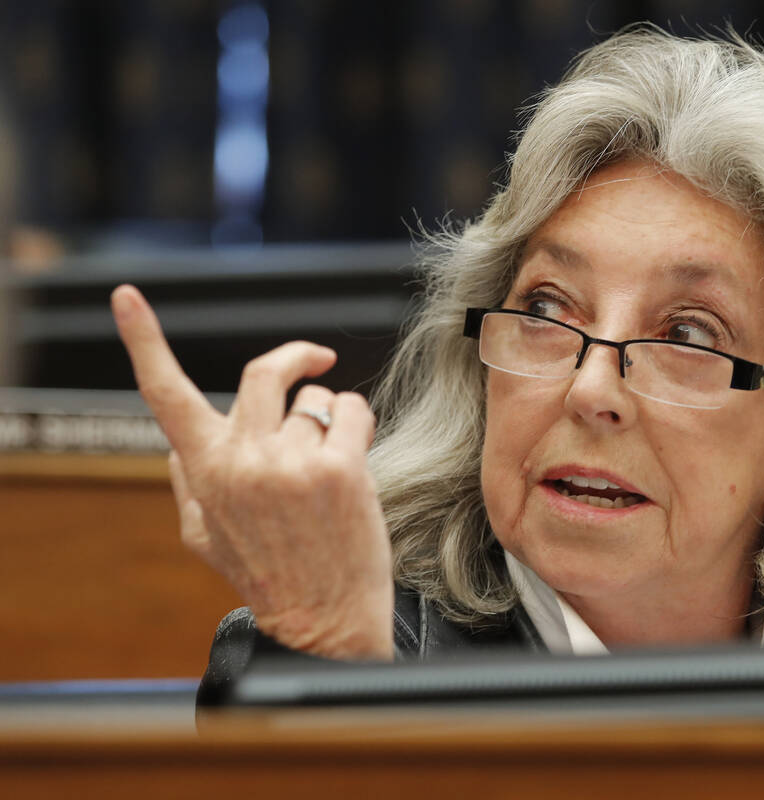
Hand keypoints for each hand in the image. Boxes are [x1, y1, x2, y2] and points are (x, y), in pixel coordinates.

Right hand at [112, 285, 394, 660]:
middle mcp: (244, 461)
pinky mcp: (342, 469)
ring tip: (326, 466)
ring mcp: (293, 464)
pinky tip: (351, 459)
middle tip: (313, 359)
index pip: (165, 395)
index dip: (144, 341)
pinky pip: (354, 410)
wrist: (324, 621)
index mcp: (204, 470)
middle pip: (264, 371)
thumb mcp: (205, 533)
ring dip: (327, 419)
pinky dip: (358, 422)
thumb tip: (179, 435)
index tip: (126, 298)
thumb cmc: (267, 574)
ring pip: (316, 399)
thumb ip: (190, 476)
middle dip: (293, 358)